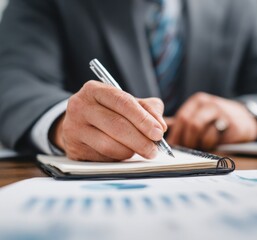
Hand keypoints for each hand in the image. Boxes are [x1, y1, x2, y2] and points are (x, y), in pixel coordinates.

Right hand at [51, 80, 166, 160]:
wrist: (79, 123)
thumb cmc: (110, 111)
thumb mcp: (128, 103)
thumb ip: (148, 109)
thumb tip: (161, 126)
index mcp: (94, 90)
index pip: (123, 102)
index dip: (143, 119)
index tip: (159, 132)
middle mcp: (80, 106)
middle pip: (116, 125)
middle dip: (141, 140)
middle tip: (155, 149)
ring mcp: (74, 128)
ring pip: (109, 145)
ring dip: (131, 151)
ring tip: (141, 150)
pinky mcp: (74, 149)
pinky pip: (103, 158)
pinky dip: (119, 158)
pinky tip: (125, 153)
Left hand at [166, 92, 256, 149]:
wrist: (246, 120)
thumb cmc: (218, 121)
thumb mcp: (201, 115)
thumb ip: (183, 122)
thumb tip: (158, 131)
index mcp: (197, 102)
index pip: (180, 117)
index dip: (174, 133)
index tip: (170, 147)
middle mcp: (208, 104)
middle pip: (188, 122)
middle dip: (183, 140)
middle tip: (182, 151)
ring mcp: (220, 112)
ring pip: (198, 128)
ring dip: (195, 143)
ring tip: (196, 148)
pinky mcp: (231, 124)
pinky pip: (212, 136)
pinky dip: (208, 144)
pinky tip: (210, 145)